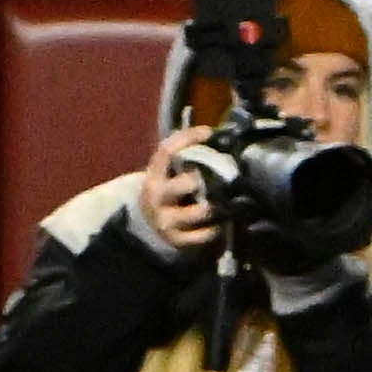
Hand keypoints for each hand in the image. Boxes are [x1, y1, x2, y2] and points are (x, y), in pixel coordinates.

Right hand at [137, 129, 219, 253]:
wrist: (145, 226)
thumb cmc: (164, 195)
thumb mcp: (165, 175)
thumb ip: (182, 160)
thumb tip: (214, 137)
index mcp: (153, 175)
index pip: (167, 151)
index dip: (188, 138)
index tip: (208, 132)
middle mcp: (157, 196)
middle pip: (188, 182)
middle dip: (207, 179)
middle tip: (220, 178)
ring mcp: (166, 219)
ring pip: (201, 210)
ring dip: (217, 206)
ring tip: (225, 203)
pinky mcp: (176, 240)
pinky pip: (204, 234)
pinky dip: (215, 229)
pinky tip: (220, 224)